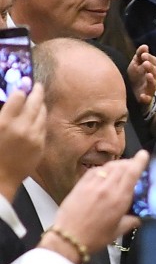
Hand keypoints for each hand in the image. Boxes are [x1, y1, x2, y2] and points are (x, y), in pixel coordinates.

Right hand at [0, 84, 45, 201]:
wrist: (0, 178)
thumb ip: (2, 114)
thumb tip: (11, 100)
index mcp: (4, 123)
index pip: (18, 97)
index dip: (20, 89)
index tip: (21, 86)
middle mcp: (22, 128)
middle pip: (35, 102)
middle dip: (36, 91)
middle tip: (37, 86)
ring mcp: (34, 137)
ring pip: (42, 113)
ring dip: (40, 105)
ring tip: (38, 99)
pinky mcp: (41, 145)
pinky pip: (43, 126)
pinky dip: (41, 119)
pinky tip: (37, 117)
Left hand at [40, 151, 147, 262]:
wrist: (68, 239)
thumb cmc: (93, 238)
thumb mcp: (118, 231)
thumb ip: (131, 221)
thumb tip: (138, 217)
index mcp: (119, 199)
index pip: (132, 173)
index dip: (139, 161)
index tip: (144, 155)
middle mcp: (106, 189)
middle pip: (121, 167)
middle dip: (130, 162)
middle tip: (134, 164)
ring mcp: (92, 185)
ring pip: (108, 167)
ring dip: (118, 164)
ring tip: (121, 167)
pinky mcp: (80, 185)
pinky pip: (95, 170)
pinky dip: (103, 168)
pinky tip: (105, 172)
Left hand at [127, 44, 155, 105]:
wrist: (130, 91)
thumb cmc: (135, 75)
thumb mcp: (136, 63)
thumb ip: (140, 54)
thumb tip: (145, 45)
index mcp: (152, 69)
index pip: (154, 62)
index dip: (149, 58)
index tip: (143, 55)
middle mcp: (153, 78)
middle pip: (154, 72)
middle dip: (151, 68)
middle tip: (146, 63)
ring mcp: (150, 89)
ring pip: (153, 84)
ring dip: (151, 80)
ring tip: (148, 75)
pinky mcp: (146, 98)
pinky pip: (147, 99)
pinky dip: (145, 98)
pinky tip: (142, 96)